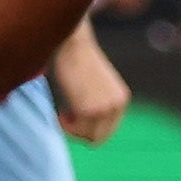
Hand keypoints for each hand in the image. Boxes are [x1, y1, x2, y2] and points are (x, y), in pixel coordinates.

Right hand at [51, 29, 129, 144]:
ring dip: (72, 129)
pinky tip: (60, 111)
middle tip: (65, 117)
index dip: (87, 128)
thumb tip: (84, 120)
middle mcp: (117, 105)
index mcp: (121, 99)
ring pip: (87, 137)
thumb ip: (97, 100)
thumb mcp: (95, 82)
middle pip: (99, 138)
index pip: (107, 130)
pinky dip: (65, 125)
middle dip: (79, 132)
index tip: (73, 117)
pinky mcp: (89, 109)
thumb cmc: (76, 57)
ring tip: (62, 113)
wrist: (73, 42)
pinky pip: (76, 130)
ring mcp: (104, 109)